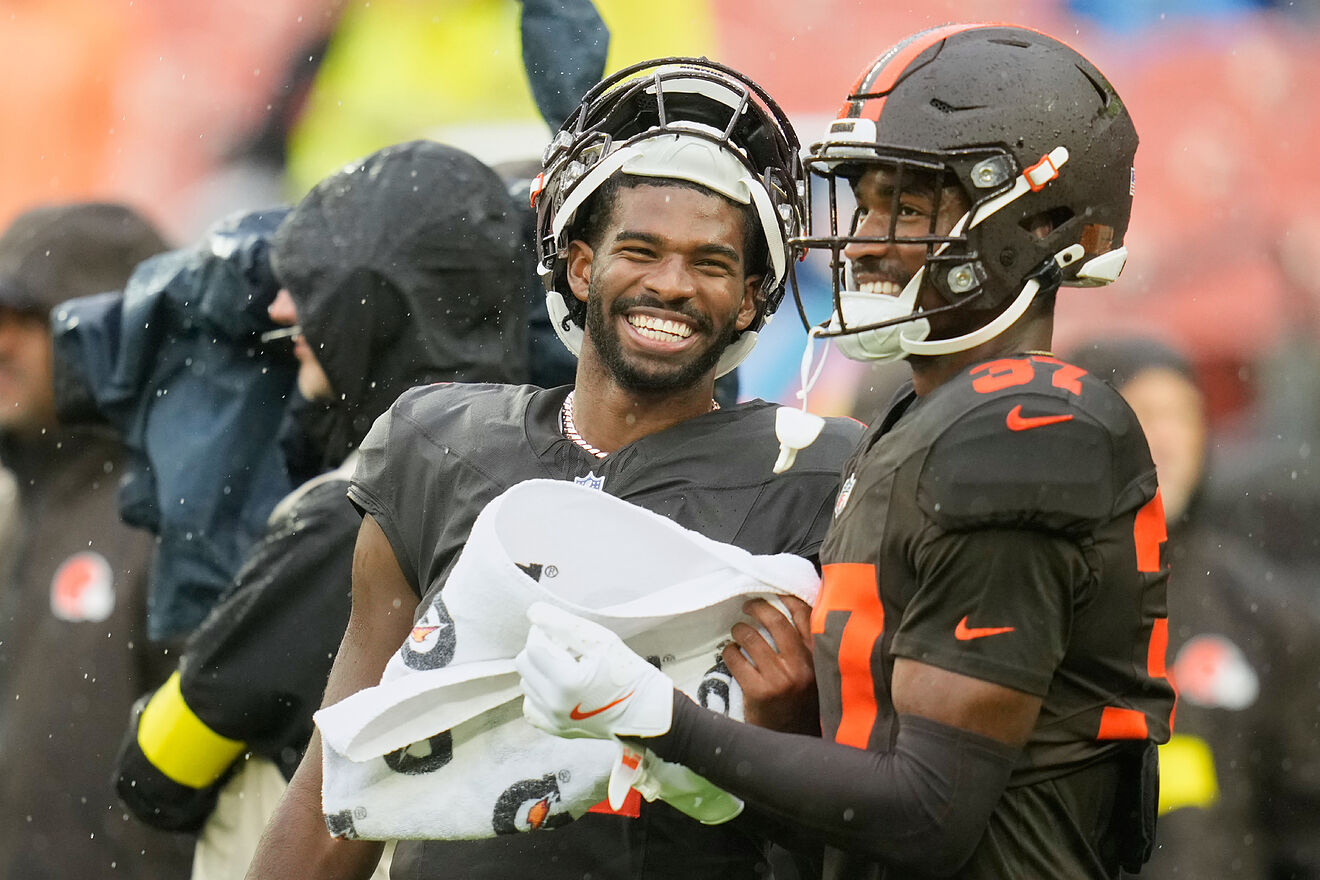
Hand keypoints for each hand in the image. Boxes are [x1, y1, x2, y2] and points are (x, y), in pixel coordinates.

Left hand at [517, 602, 673, 739]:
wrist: (645, 712)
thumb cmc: (628, 674)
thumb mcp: (602, 641)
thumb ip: (565, 624)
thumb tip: (534, 612)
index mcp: (567, 682)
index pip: (534, 646)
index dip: (544, 632)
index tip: (561, 631)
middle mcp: (555, 705)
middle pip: (524, 664)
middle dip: (541, 649)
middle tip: (565, 647)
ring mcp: (553, 720)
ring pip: (526, 683)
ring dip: (542, 670)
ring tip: (568, 667)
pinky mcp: (554, 729)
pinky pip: (531, 705)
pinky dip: (541, 692)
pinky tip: (561, 687)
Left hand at [723, 596, 819, 734]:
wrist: (794, 742)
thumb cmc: (803, 704)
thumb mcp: (816, 674)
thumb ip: (808, 649)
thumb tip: (788, 612)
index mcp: (818, 657)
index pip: (805, 615)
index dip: (787, 598)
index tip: (774, 593)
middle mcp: (802, 666)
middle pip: (775, 620)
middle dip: (757, 607)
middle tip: (748, 606)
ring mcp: (780, 679)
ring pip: (751, 637)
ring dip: (739, 630)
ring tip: (738, 633)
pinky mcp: (759, 692)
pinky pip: (736, 659)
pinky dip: (729, 652)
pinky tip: (732, 654)